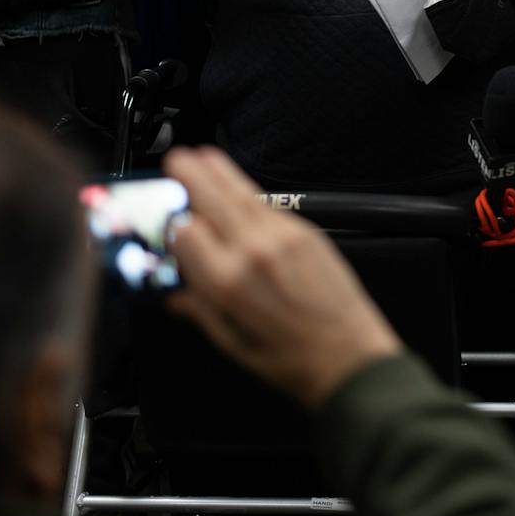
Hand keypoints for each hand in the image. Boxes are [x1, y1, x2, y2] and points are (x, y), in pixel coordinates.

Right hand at [163, 145, 402, 408]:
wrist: (349, 358)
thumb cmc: (292, 359)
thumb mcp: (231, 342)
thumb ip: (199, 309)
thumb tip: (175, 294)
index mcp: (227, 284)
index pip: (185, 232)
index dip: (171, 223)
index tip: (164, 222)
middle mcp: (253, 252)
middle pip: (213, 198)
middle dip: (190, 175)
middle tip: (176, 160)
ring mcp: (283, 237)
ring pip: (242, 193)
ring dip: (219, 171)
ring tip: (202, 156)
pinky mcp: (306, 232)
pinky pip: (268, 205)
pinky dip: (248, 192)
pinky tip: (238, 189)